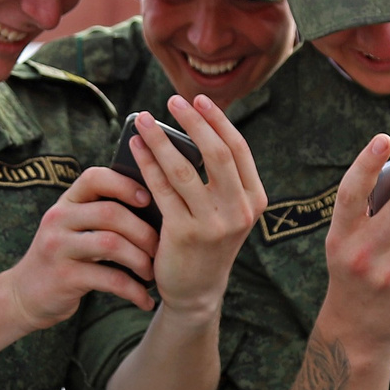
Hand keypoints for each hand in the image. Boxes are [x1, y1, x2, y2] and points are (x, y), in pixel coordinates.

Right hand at [4, 166, 159, 326]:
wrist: (24, 295)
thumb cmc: (63, 257)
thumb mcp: (73, 228)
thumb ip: (101, 214)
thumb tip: (155, 209)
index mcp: (66, 202)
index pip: (94, 178)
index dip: (125, 184)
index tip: (148, 199)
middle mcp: (58, 219)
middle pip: (110, 213)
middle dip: (143, 231)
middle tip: (159, 248)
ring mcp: (59, 248)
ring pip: (112, 244)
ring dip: (141, 260)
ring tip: (151, 272)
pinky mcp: (64, 277)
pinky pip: (109, 279)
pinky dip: (133, 290)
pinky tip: (144, 299)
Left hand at [127, 98, 265, 316]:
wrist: (196, 290)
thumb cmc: (207, 241)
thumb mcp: (226, 210)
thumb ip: (221, 177)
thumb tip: (193, 126)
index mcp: (254, 199)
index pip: (238, 149)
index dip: (217, 120)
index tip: (198, 99)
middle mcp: (240, 211)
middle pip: (216, 153)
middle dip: (193, 121)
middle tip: (172, 101)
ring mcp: (214, 224)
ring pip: (184, 169)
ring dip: (160, 140)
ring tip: (143, 120)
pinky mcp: (185, 234)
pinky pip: (162, 189)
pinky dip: (147, 164)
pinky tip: (136, 149)